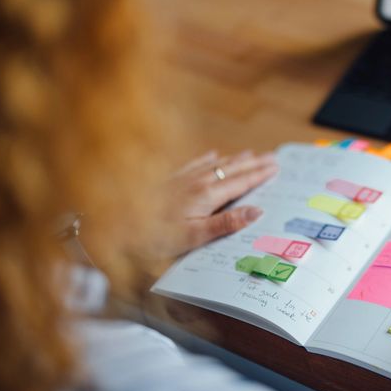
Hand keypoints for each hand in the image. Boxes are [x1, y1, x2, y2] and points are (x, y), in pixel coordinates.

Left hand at [160, 149, 277, 255]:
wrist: (115, 225)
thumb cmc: (154, 236)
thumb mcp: (194, 236)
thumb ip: (226, 223)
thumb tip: (256, 211)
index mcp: (206, 196)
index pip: (240, 183)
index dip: (259, 175)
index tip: (276, 167)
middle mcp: (196, 182)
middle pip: (231, 169)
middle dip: (253, 163)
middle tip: (272, 157)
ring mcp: (182, 179)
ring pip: (215, 164)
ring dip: (235, 159)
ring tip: (250, 153)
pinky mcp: (168, 180)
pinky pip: (194, 164)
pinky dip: (207, 158)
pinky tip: (212, 154)